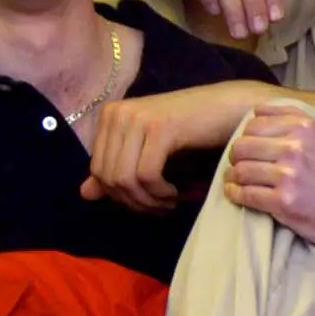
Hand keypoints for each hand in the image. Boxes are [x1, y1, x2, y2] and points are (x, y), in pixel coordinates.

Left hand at [82, 82, 266, 210]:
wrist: (229, 108)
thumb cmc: (192, 130)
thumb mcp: (147, 151)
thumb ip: (116, 169)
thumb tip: (84, 194)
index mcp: (109, 115)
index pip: (97, 170)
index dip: (120, 196)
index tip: (147, 202)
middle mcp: (116, 113)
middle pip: (108, 177)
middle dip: (134, 202)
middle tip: (160, 207)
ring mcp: (136, 118)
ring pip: (124, 179)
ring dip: (148, 200)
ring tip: (169, 202)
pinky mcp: (159, 127)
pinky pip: (146, 175)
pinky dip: (160, 192)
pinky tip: (176, 193)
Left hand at [223, 108, 314, 272]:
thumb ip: (296, 119)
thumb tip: (258, 110)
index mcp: (305, 127)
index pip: (255, 123)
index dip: (247, 136)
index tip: (249, 147)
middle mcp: (296, 147)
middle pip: (243, 146)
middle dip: (237, 157)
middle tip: (239, 166)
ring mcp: (288, 175)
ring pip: (241, 170)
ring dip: (233, 177)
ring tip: (236, 181)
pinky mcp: (283, 202)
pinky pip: (245, 194)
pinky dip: (235, 194)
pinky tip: (236, 194)